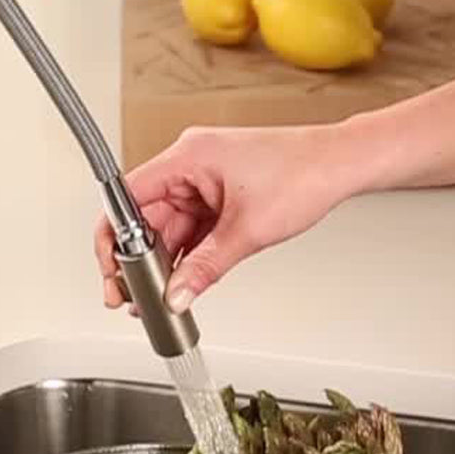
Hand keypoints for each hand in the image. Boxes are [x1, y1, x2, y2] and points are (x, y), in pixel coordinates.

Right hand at [94, 125, 359, 313]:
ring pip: (169, 227)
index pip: (127, 198)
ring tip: (162, 295)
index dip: (112, 238)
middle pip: (145, 217)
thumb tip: (176, 294)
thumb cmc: (304, 174)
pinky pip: (191, 228)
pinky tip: (184, 279)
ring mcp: (204, 180)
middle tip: (134, 296)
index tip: (112, 271)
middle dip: (139, 259)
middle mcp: (190, 164)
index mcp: (187, 157)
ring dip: (165, 261)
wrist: (343, 165)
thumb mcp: (247, 231)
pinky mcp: (219, 194)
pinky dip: (188, 254)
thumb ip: (205, 268)